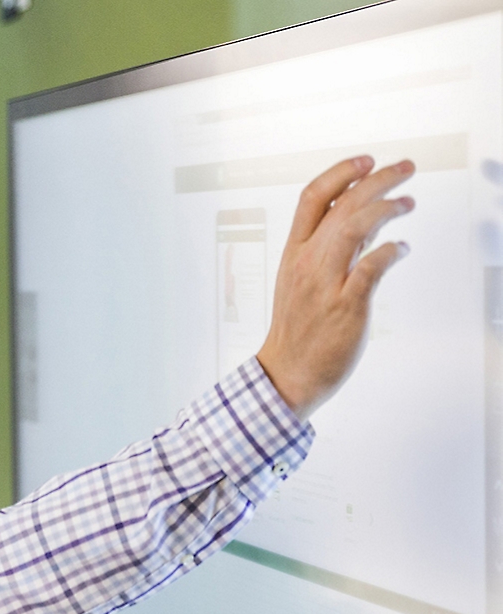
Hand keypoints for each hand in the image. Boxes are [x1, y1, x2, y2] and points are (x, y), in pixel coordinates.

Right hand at [256, 156, 414, 419]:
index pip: (312, 198)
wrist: (288, 371)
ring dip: (387, 208)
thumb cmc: (297, 329)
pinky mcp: (346, 306)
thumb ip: (330, 249)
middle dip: (377, 179)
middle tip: (405, 167)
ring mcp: (326, 283)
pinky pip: (372, 268)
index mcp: (293, 253)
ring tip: (408, 202)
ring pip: (355, 227)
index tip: (367, 160)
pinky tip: (402, 248)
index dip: (341, 172)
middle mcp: (307, 263)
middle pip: (342, 205)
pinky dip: (391, 251)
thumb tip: (365, 221)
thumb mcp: (300, 281)